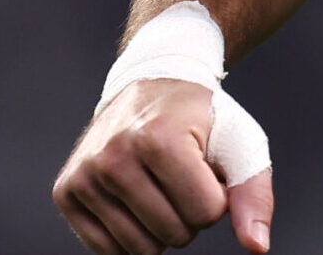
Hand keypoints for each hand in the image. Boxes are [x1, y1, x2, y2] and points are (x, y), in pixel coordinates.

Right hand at [53, 78, 274, 254]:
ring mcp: (84, 175)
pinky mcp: (65, 192)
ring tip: (162, 187)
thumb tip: (257, 247)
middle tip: (184, 177)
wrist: (153, 83)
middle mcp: (113, 157)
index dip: (217, 198)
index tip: (208, 170)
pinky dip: (131, 236)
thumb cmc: (202, 118)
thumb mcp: (240, 144)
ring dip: (162, 228)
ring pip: (141, 249)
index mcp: (159, 138)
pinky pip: (106, 250)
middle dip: (191, 215)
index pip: (206, 213)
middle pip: (175, 234)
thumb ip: (254, 195)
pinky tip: (137, 201)